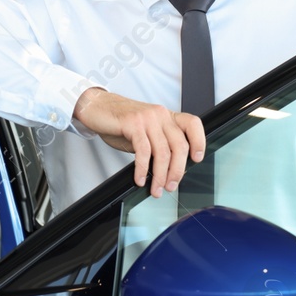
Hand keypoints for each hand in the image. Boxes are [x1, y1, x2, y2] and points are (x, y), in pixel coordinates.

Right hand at [72, 87, 205, 198]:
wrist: (97, 107)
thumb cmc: (120, 121)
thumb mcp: (145, 131)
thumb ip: (158, 143)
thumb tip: (169, 169)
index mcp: (167, 116)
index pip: (192, 124)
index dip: (199, 141)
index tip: (197, 159)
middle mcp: (160, 115)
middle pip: (179, 145)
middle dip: (177, 171)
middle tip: (171, 186)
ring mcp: (148, 118)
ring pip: (163, 151)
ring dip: (160, 175)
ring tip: (156, 188)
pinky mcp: (133, 123)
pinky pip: (144, 151)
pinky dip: (143, 169)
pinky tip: (140, 178)